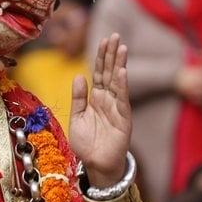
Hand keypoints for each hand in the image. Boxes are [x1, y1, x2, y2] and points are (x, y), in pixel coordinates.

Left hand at [71, 34, 131, 186]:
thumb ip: (79, 98)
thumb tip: (79, 75)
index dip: (101, 57)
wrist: (96, 165)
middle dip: (112, 54)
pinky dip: (122, 86)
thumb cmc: (87, 144)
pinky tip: (122, 72)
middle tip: (114, 35)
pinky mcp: (123, 119)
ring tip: (122, 47)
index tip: (103, 40)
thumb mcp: (77, 118)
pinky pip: (122, 99)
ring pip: (118, 82)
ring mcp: (117, 108)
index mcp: (96, 98)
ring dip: (120, 64)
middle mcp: (108, 100)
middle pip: (110, 72)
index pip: (99, 73)